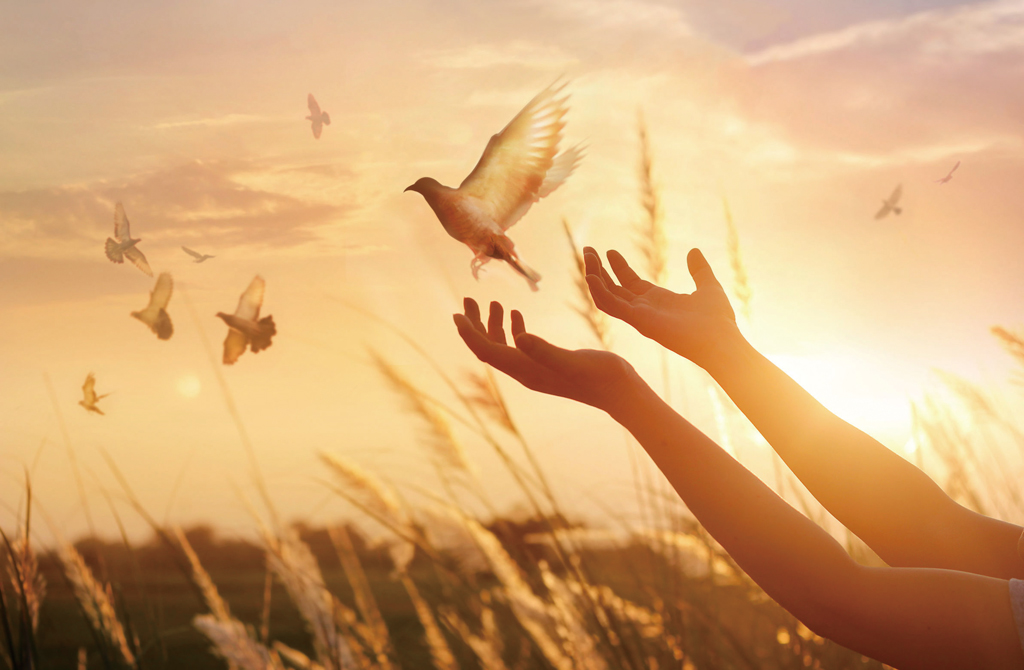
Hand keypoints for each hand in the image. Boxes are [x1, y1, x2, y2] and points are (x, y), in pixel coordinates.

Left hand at [453, 298, 641, 414]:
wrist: (622, 393)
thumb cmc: (601, 376)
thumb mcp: (572, 360)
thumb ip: (544, 350)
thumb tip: (518, 338)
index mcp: (526, 370)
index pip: (487, 352)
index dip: (469, 333)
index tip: (457, 312)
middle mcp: (526, 372)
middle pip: (489, 348)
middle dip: (475, 324)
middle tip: (468, 299)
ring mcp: (536, 369)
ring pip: (503, 346)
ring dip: (493, 325)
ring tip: (492, 302)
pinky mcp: (547, 365)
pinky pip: (521, 347)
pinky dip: (513, 329)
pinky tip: (515, 314)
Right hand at [584, 247, 738, 368]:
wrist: (721, 339)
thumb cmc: (718, 320)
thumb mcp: (708, 286)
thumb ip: (699, 269)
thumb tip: (693, 251)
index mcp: (657, 301)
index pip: (630, 283)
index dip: (618, 267)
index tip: (609, 251)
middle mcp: (644, 309)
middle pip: (613, 288)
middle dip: (599, 269)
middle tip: (588, 250)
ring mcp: (639, 316)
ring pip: (606, 296)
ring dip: (594, 276)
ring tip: (587, 256)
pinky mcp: (638, 320)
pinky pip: (611, 306)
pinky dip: (599, 292)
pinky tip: (591, 277)